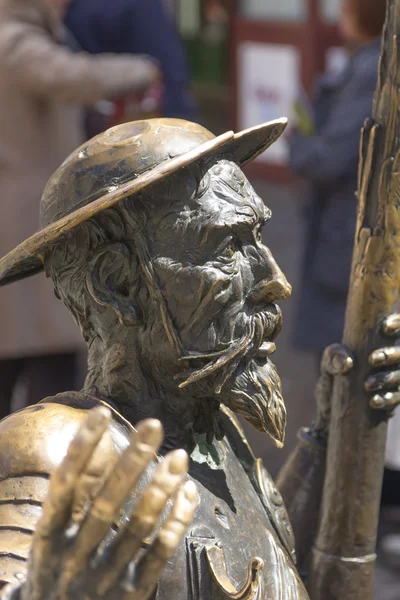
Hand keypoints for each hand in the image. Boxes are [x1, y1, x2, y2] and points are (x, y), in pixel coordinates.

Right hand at [17, 407, 196, 599]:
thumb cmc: (56, 564)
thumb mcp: (53, 531)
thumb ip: (76, 491)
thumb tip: (97, 442)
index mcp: (48, 538)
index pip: (65, 486)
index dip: (82, 448)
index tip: (100, 413)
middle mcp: (74, 559)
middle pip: (106, 505)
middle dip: (132, 462)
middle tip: (154, 425)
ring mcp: (103, 580)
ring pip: (138, 528)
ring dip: (161, 488)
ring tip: (179, 455)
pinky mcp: (130, 594)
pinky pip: (159, 554)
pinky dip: (176, 521)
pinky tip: (188, 492)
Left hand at [314, 315, 399, 436]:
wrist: (332, 411)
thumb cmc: (334, 377)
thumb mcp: (329, 364)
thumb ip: (333, 358)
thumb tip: (347, 362)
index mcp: (378, 345)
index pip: (395, 330)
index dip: (396, 324)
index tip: (384, 327)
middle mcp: (390, 362)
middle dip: (390, 355)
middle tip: (372, 359)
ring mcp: (393, 381)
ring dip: (387, 379)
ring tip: (367, 385)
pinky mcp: (392, 401)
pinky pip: (397, 398)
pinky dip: (387, 399)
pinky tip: (373, 402)